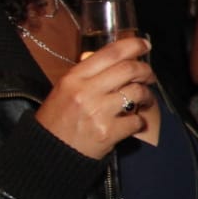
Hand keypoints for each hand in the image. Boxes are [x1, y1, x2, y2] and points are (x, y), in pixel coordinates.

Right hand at [32, 38, 153, 159]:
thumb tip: (115, 61)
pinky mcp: (108, 132)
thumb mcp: (63, 90)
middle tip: (149, 77)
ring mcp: (98, 111)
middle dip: (146, 71)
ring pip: (137, 93)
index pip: (109, 53)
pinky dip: (140, 121)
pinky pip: (136, 120)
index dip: (132, 45)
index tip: (144, 45)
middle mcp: (86, 91)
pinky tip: (136, 122)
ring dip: (147, 96)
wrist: (47, 153)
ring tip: (145, 100)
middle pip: (129, 70)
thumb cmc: (56, 120)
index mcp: (74, 78)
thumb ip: (87, 75)